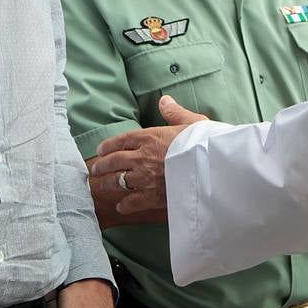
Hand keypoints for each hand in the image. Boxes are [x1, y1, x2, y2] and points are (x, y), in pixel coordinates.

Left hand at [91, 95, 207, 215]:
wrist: (212, 168)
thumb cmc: (204, 143)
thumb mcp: (191, 122)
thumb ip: (174, 112)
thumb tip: (164, 100)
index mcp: (150, 137)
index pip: (121, 140)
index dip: (108, 146)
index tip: (101, 150)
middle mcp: (142, 158)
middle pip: (114, 162)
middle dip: (102, 166)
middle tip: (95, 169)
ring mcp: (146, 178)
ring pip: (118, 182)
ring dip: (108, 184)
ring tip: (103, 186)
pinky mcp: (153, 197)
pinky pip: (132, 202)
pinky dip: (124, 205)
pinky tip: (121, 206)